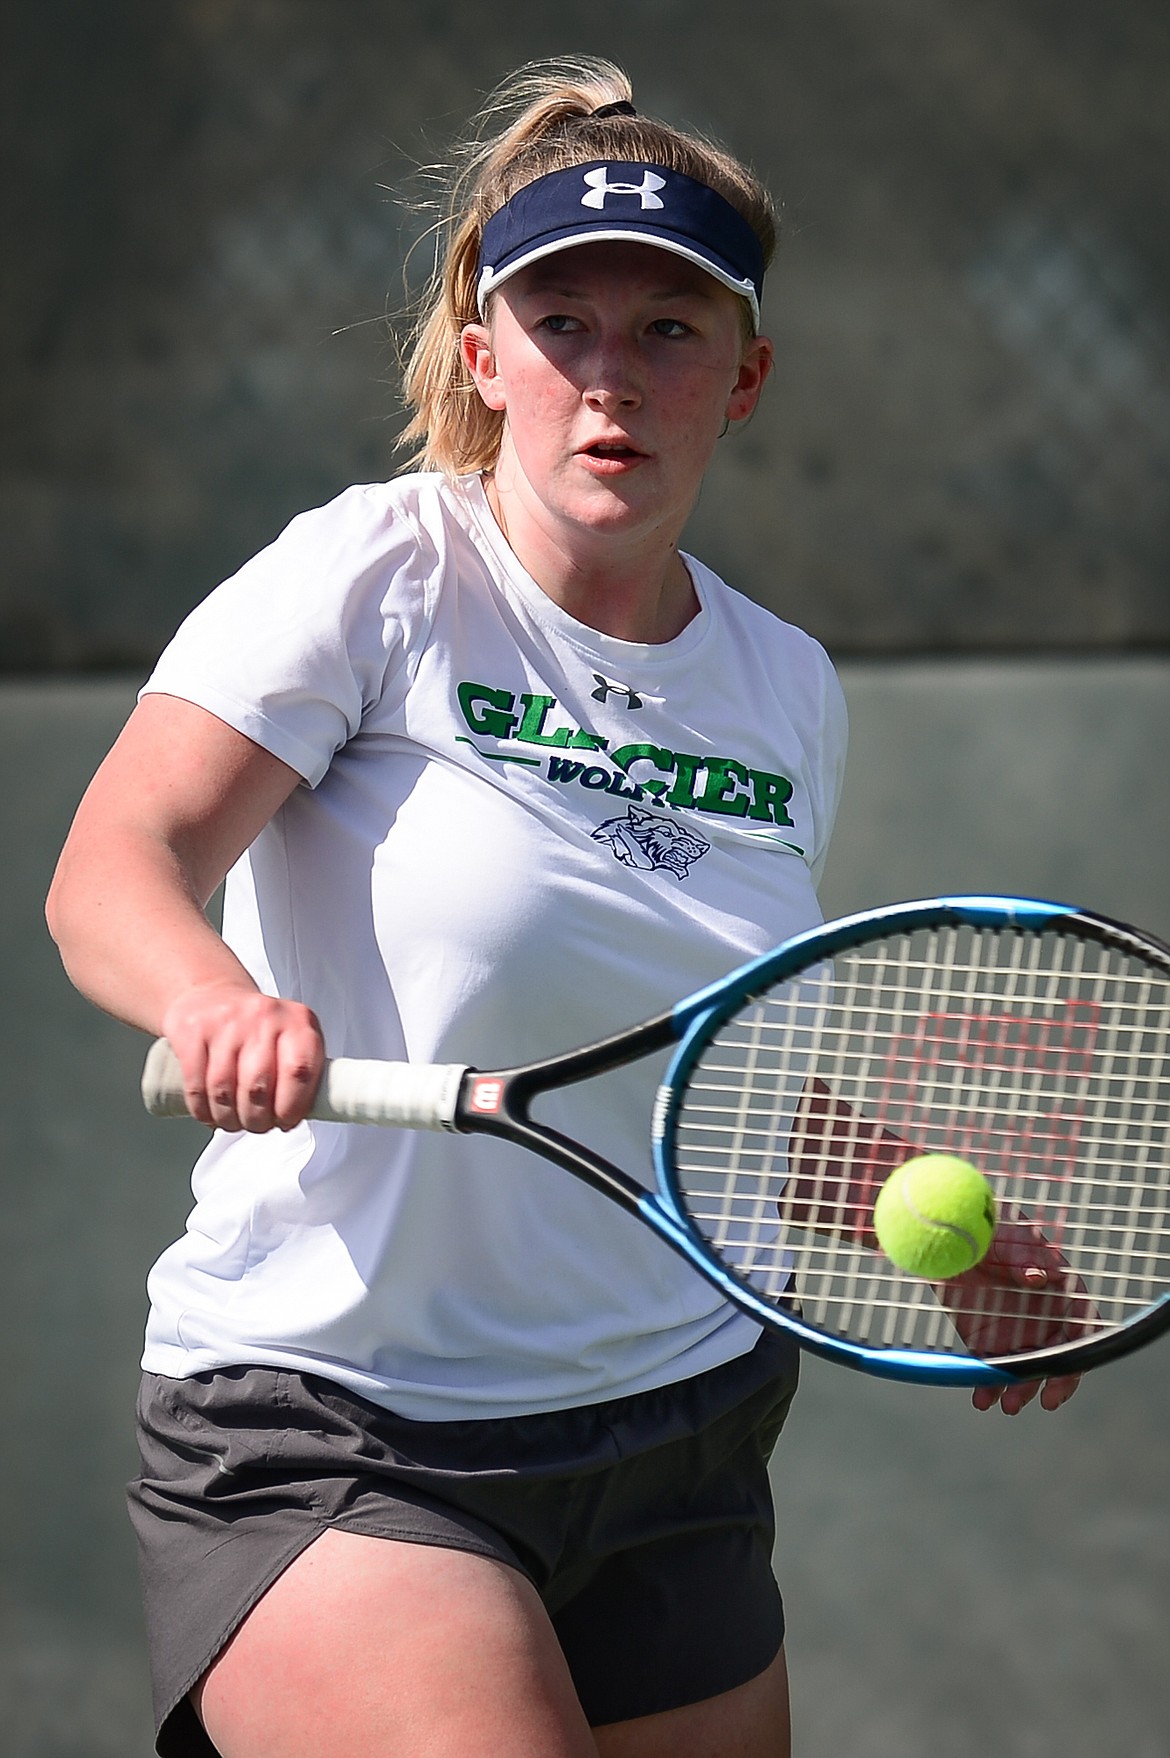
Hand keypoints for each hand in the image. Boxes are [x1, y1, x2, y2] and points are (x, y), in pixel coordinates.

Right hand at [160, 983, 324, 1132]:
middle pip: (259, 1088)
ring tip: (233, 1121)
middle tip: (257, 1124)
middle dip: (258, 1120)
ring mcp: (226, 1022)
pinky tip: (209, 1112)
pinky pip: (196, 1086)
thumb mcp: (291, 1040)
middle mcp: (264, 1016)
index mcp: (298, 1021)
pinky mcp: (192, 1031)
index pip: (300, 1072)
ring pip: (224, 1092)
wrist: (211, 995)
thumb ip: (300, 1075)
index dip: (292, 1108)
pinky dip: (202, 1110)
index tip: (286, 1121)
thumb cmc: (257, 1028)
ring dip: (229, 1119)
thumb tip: (294, 1119)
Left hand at [939, 1213, 1093, 1413]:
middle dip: (1053, 1380)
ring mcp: (1017, 1332)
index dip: (1081, 1345)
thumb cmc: (988, 1228)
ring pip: (1027, 1370)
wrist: (947, 1238)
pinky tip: (982, 1399)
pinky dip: (989, 1387)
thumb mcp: (1004, 1235)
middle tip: (1043, 1399)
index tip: (1070, 1363)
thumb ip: (1024, 1255)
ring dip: (1021, 1390)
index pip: (1082, 1322)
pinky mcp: (988, 1341)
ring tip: (1007, 1404)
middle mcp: (1044, 1316)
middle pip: (1059, 1355)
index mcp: (1059, 1288)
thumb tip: (1041, 1276)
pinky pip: (993, 1370)